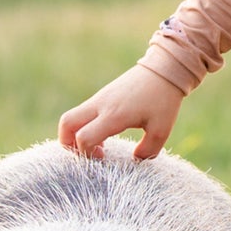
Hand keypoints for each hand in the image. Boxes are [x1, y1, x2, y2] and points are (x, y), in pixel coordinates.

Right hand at [59, 65, 184, 159]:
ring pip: (71, 117)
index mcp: (114, 115)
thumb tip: (135, 161)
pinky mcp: (102, 96)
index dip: (87, 154)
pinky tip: (105, 135)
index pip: (84, 137)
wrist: (164, 69)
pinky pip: (82, 113)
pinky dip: (85, 127)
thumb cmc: (163, 100)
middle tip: (86, 155)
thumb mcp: (161, 130)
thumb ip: (148, 150)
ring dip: (76, 135)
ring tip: (98, 147)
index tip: (104, 157)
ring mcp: (99, 98)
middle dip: (68, 144)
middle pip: (66, 124)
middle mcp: (100, 105)